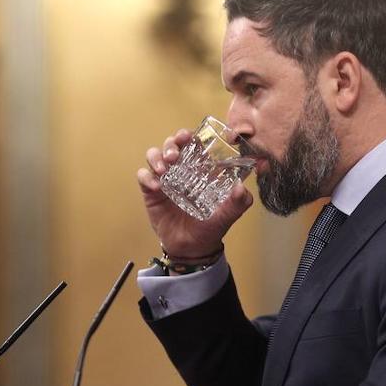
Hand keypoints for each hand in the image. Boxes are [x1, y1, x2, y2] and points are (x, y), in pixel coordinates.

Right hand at [137, 129, 253, 259]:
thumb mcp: (228, 215)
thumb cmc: (210, 228)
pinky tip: (155, 186)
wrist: (192, 249)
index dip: (190, 136)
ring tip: (164, 170)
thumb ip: (239, 202)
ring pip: (154, 155)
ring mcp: (165, 180)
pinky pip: (143, 176)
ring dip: (157, 157)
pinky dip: (147, 177)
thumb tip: (243, 188)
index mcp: (200, 170)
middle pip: (172, 144)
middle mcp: (181, 170)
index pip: (193, 144)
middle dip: (172, 143)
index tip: (188, 137)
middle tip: (174, 155)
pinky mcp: (151, 192)